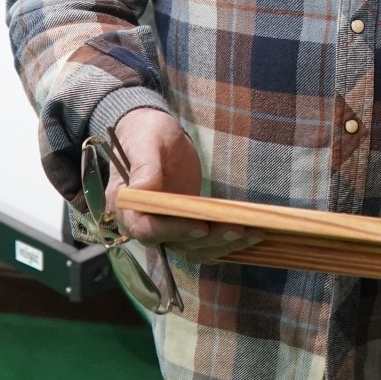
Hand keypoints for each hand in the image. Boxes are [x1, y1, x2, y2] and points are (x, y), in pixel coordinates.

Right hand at [109, 108, 262, 261]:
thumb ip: (144, 168)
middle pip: (176, 243)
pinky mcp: (185, 222)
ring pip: (194, 246)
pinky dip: (225, 241)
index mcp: (127, 206)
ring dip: (223, 244)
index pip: (147, 229)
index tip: (202, 227)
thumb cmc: (145, 133)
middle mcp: (144, 222)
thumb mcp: (145, 143)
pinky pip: (204, 240)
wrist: (154, 133)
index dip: (174, 232)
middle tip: (239, 229)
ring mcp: (167, 224)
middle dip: (209, 240)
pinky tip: (250, 234)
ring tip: (253, 232)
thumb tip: (143, 190)